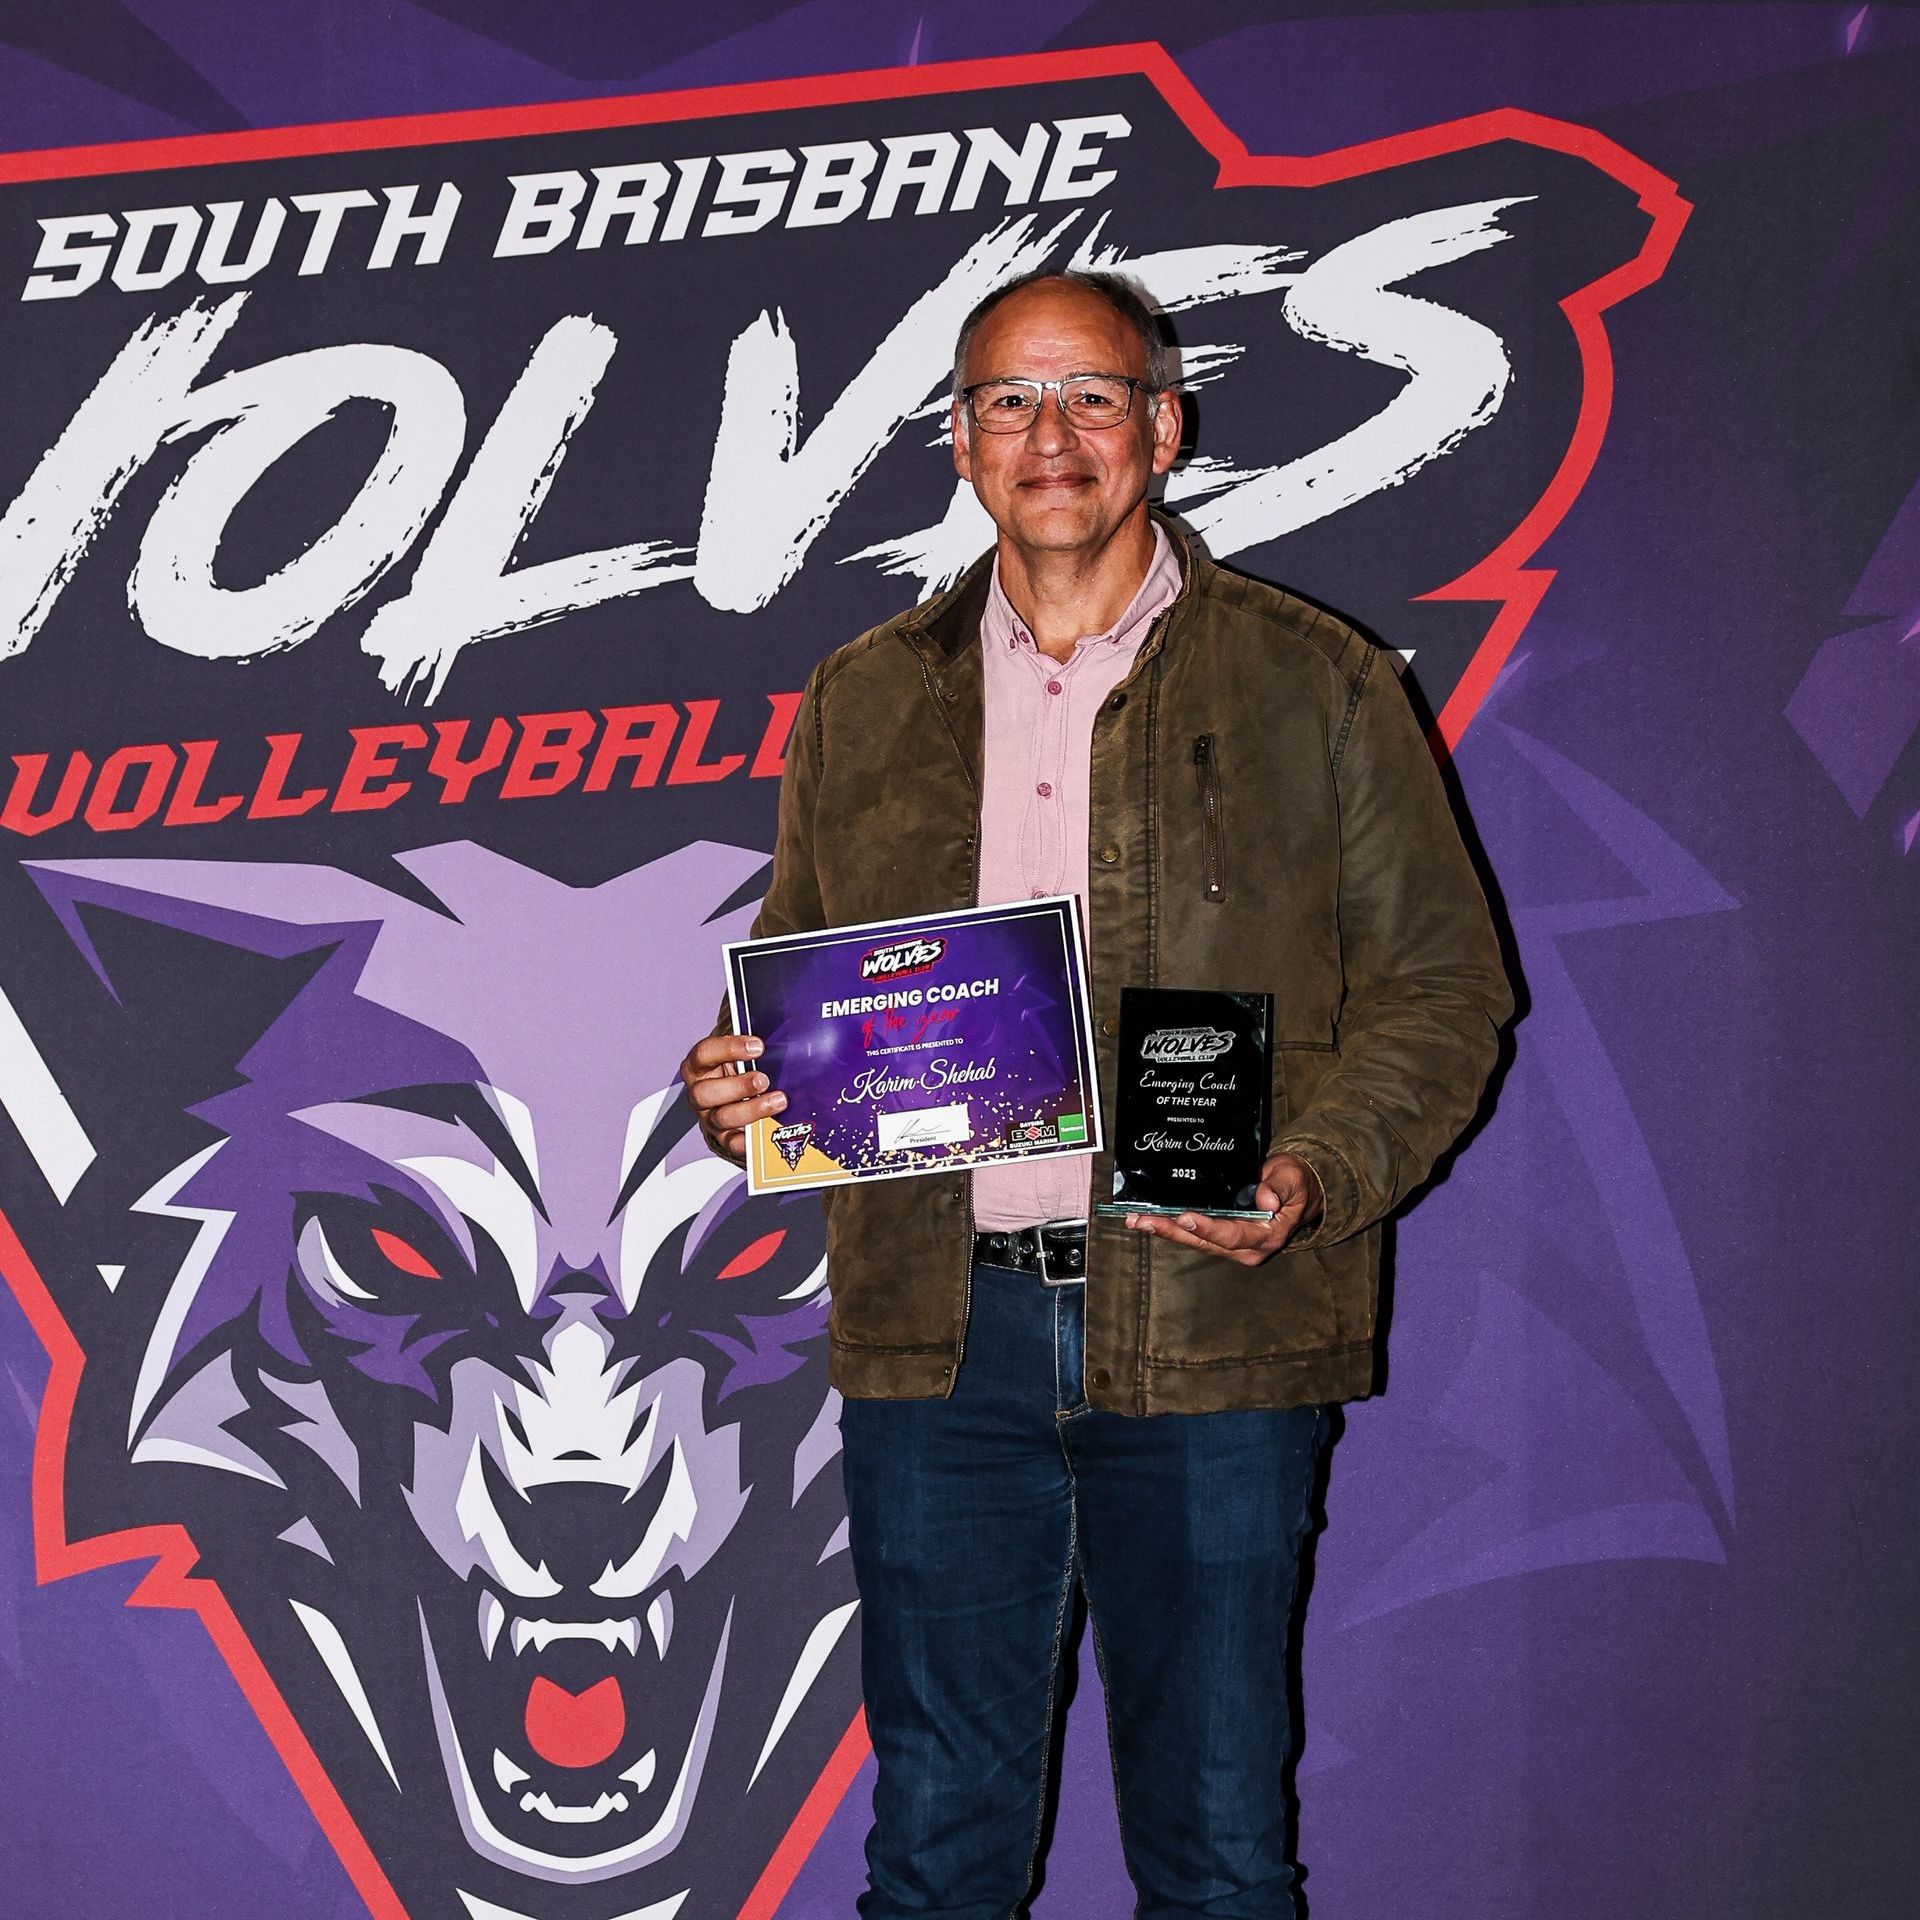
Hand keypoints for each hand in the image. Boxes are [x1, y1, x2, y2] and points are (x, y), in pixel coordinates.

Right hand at [679, 1032, 784, 1164]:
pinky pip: (734, 1143)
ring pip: (722, 1118)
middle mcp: (699, 1093)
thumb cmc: (738, 1071)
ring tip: (778, 1101)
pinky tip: (769, 1128)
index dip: (729, 1049)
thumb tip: (784, 1040)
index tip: (758, 1047)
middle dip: (737, 1086)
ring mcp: (709, 1118)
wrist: (736, 1098)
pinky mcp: (724, 1138)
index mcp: (698, 1067)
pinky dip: (752, 1138)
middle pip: (704, 1092)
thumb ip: (753, 1049)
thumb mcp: (741, 1056)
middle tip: (763, 1080)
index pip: (704, 1054)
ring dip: (752, 1109)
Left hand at [1124, 1151, 1323, 1266]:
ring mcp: (1232, 1245)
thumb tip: (1267, 1200)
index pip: (1233, 1234)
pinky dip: (1171, 1227)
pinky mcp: (1221, 1238)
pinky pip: (1194, 1235)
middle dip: (1172, 1230)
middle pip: (1204, 1242)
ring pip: (1194, 1241)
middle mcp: (1246, 1247)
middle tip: (1144, 1220)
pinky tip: (1149, 1219)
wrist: (1297, 1193)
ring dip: (1165, 1230)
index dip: (1208, 1228)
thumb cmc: (1294, 1183)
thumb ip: (1279, 1186)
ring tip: (1138, 1220)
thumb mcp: (1292, 1178)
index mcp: (1267, 1235)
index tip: (1185, 1216)